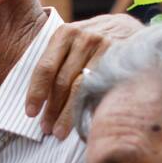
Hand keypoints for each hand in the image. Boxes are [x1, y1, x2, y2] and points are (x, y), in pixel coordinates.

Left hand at [25, 13, 141, 138]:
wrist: (131, 30)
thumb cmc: (94, 42)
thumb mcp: (73, 41)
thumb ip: (56, 61)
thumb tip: (37, 99)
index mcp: (65, 33)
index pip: (45, 68)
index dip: (36, 92)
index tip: (31, 113)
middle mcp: (84, 38)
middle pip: (62, 81)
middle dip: (52, 108)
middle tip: (46, 128)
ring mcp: (105, 48)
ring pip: (81, 88)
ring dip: (68, 114)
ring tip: (59, 132)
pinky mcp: (121, 60)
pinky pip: (101, 89)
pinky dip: (89, 108)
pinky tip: (83, 122)